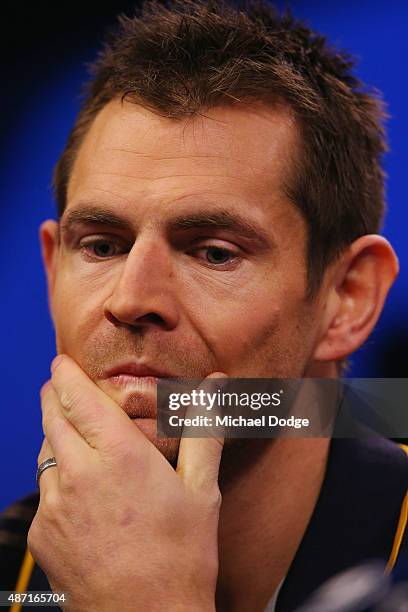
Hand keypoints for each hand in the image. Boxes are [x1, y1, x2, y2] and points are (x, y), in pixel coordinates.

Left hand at [28, 355, 225, 611]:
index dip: (66, 373)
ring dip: (55, 434)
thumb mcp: (201, 489)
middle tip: (63, 386)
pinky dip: (55, 476)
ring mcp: (55, 505)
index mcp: (119, 455)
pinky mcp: (43, 532)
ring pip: (44, 451)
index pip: (78, 397)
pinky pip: (43, 489)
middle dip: (55, 395)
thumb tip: (216, 384)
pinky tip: (78, 487)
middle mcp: (79, 473)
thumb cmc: (181, 555)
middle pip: (52, 417)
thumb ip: (203, 428)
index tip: (63, 360)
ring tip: (75, 434)